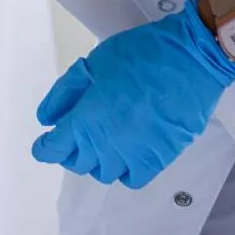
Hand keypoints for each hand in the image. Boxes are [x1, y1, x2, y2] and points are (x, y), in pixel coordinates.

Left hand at [32, 0, 234, 188]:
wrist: (189, 61)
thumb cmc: (137, 56)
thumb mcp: (91, 66)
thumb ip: (64, 94)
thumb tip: (46, 119)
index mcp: (86, 121)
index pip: (54, 149)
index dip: (45, 147)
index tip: (45, 143)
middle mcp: (107, 146)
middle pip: (79, 163)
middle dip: (71, 152)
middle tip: (75, 134)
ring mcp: (135, 155)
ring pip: (105, 173)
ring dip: (96, 161)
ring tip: (101, 142)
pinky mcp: (161, 159)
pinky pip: (133, 179)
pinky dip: (124, 171)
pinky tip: (125, 154)